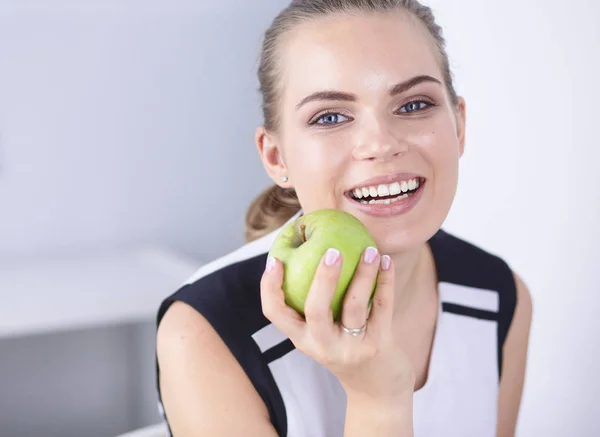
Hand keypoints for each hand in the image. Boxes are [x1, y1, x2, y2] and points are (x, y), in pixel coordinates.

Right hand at [261, 247, 414, 401]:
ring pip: (355, 305)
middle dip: (323, 278)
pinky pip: (382, 307)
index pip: (275, 313)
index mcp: (303, 339)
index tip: (275, 260)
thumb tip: (309, 253)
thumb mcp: (323, 335)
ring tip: (370, 250)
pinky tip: (387, 262)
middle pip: (316, 310)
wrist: (378, 392)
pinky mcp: (378, 345)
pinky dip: (386, 281)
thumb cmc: (346, 350)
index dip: (269, 287)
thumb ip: (315, 305)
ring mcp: (352, 347)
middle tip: (332, 251)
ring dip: (364, 274)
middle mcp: (323, 345)